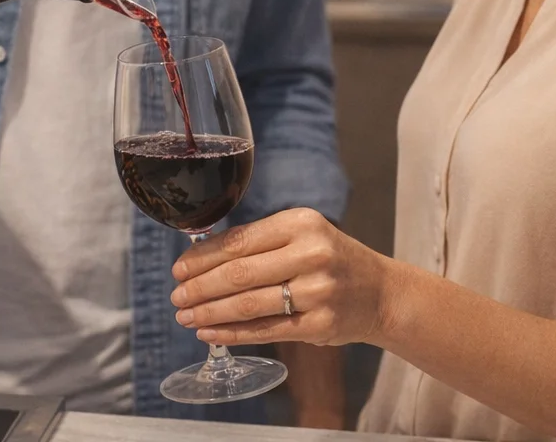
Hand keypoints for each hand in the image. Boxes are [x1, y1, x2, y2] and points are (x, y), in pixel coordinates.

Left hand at [169, 208, 392, 347]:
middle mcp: (310, 253)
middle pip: (240, 273)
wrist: (379, 292)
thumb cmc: (330, 259)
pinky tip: (210, 331)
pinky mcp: (320, 325)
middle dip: (200, 287)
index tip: (179, 269)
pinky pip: (266, 330)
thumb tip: (202, 256)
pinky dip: (232, 332)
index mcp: (300, 223)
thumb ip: (260, 242)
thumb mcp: (302, 235)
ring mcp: (317, 291)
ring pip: (249, 304)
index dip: (203, 257)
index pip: (240, 241)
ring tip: (186, 316)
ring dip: (210, 311)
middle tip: (176, 296)